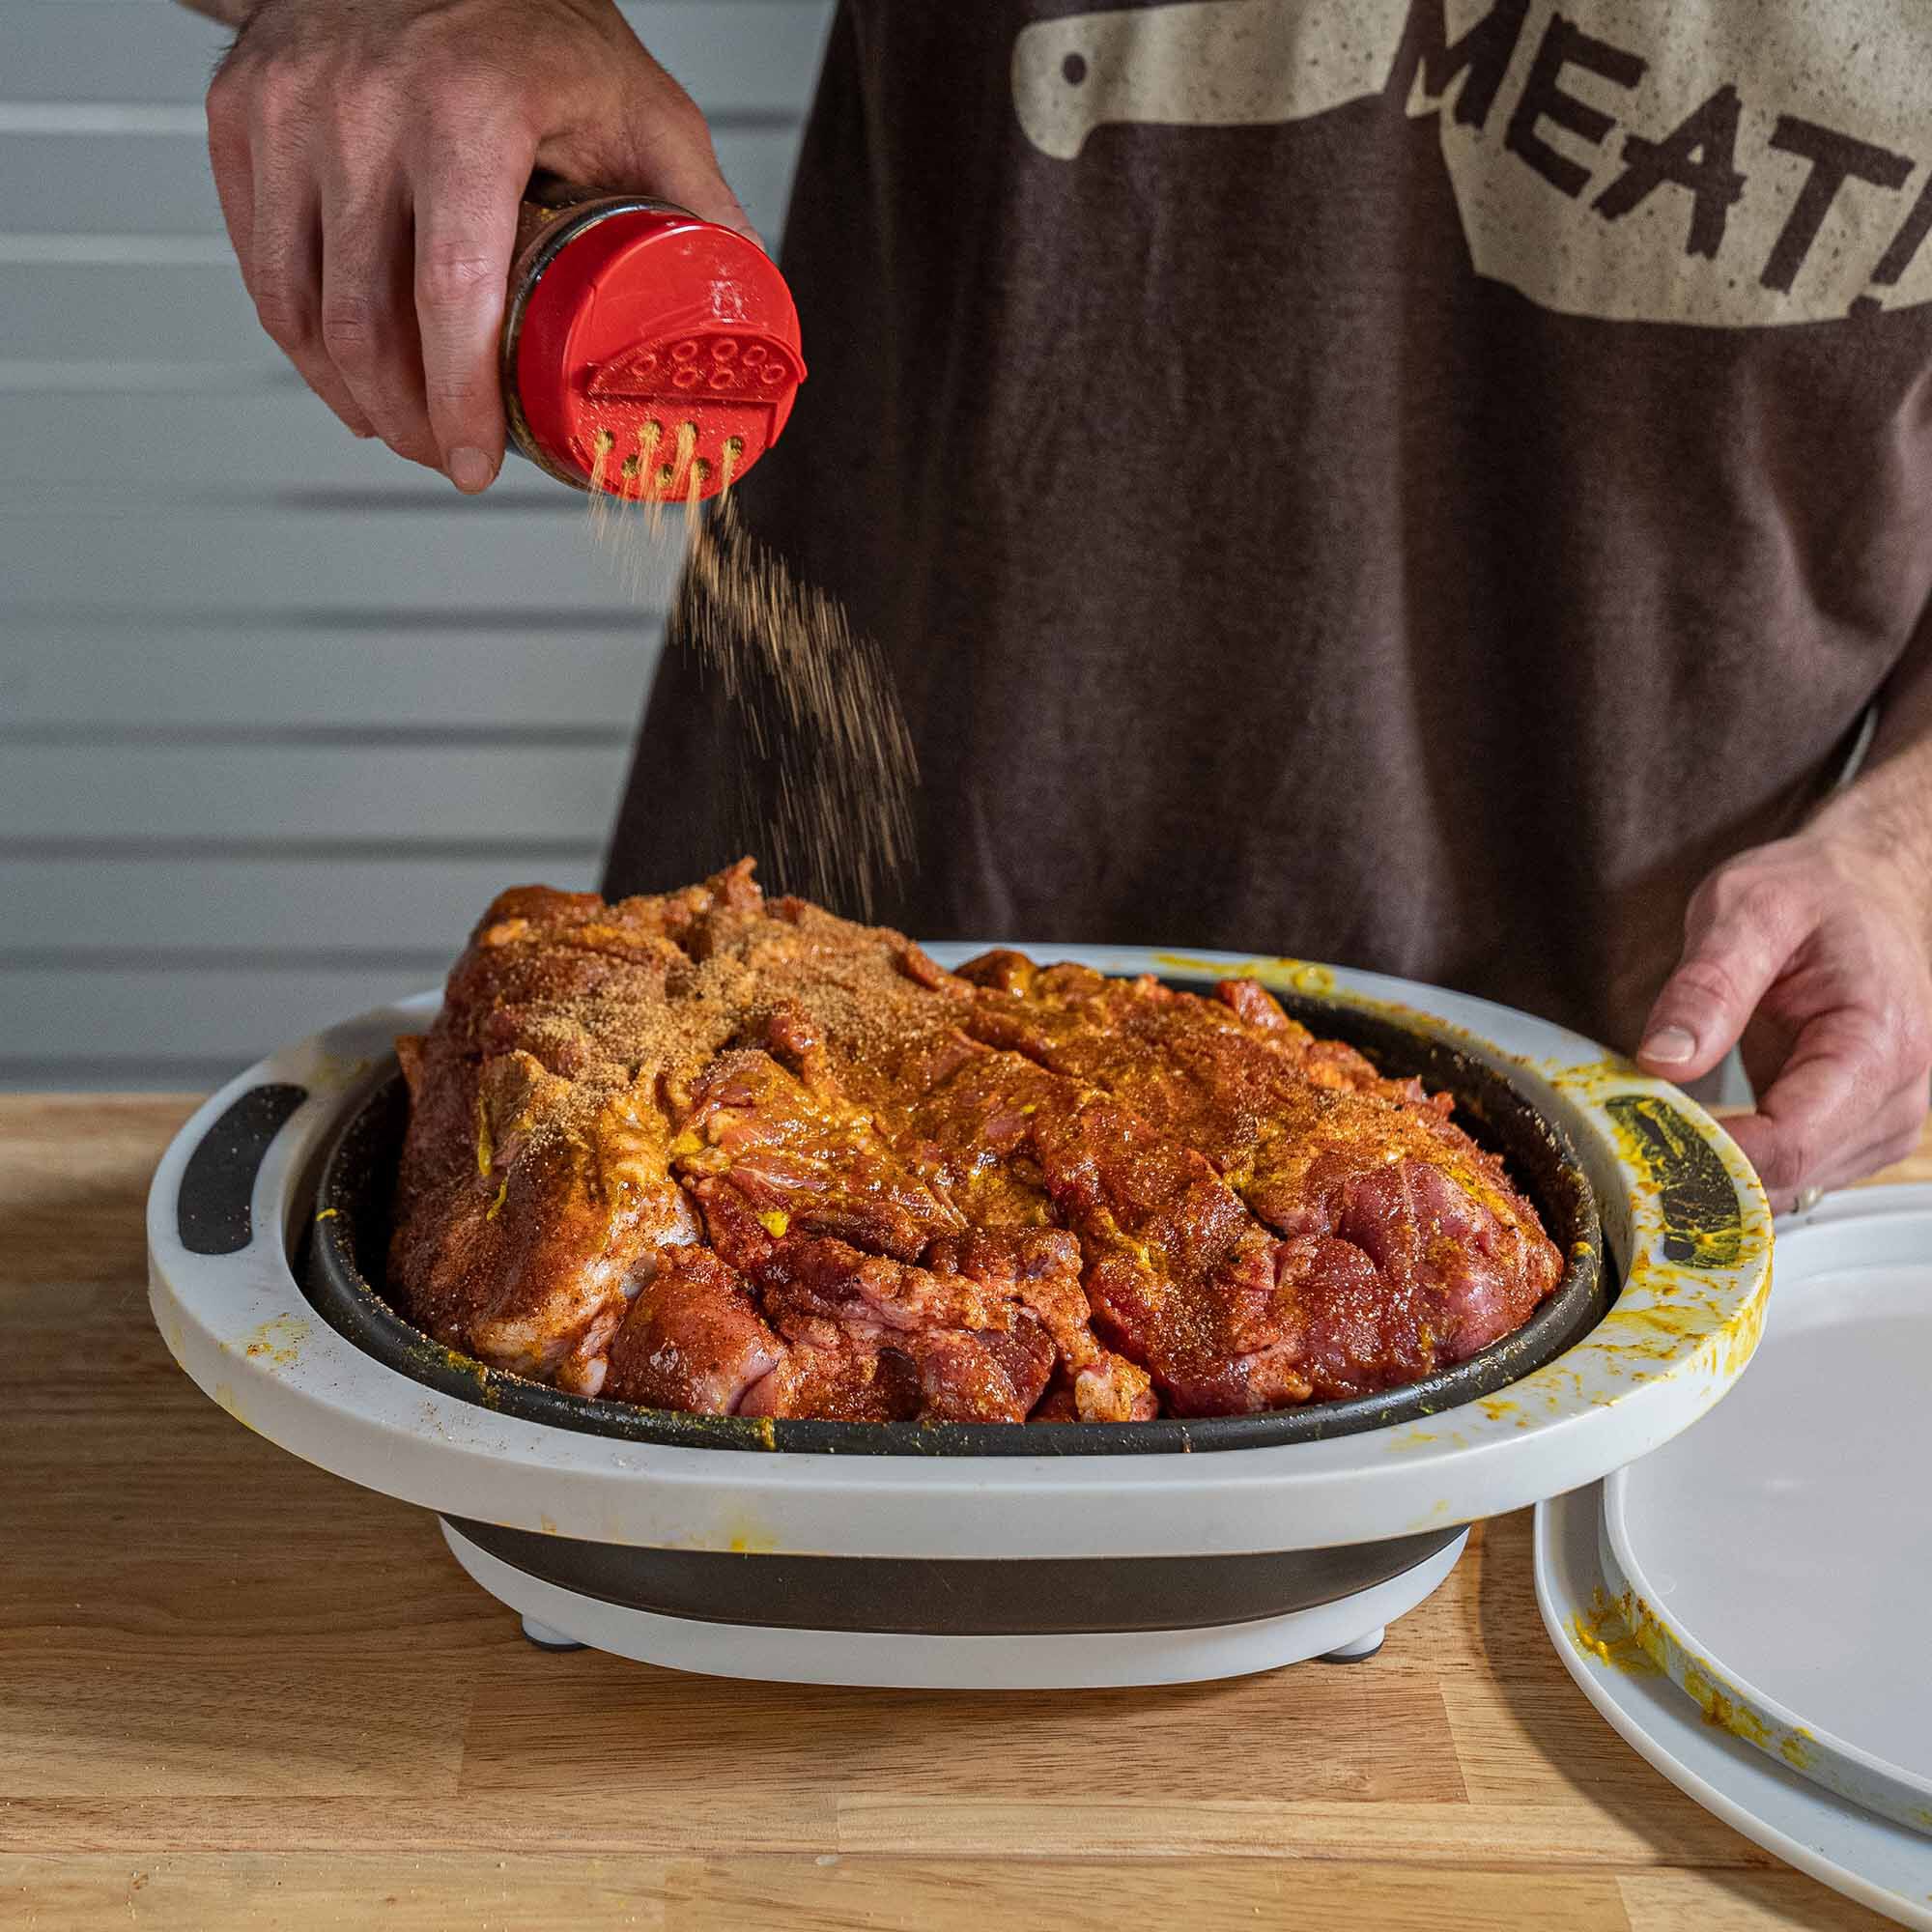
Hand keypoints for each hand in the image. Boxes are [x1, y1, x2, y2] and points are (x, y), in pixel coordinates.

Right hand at [205, 0, 753, 489]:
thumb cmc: (535, 23)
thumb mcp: (640, 105)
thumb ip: (695, 209)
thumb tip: (743, 317)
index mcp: (467, 107)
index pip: (450, 293)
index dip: (460, 401)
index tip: (477, 464)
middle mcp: (364, 104)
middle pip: (363, 321)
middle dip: (406, 420)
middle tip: (447, 458)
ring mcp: (289, 107)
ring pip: (299, 306)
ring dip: (350, 395)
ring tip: (401, 428)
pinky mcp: (241, 113)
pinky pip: (261, 264)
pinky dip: (301, 339)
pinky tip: (346, 374)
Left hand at [1636, 825, 1931, 1206]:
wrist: (1860, 885)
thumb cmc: (1809, 892)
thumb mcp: (1745, 911)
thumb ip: (1706, 987)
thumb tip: (1662, 1061)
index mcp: (1877, 1041)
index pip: (1793, 1142)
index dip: (1712, 1157)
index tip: (1642, 1140)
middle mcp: (1898, 1091)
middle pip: (1793, 1173)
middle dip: (1710, 1165)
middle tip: (1634, 1132)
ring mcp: (1886, 1116)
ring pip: (1795, 1185)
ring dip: (1726, 1168)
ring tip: (1667, 1121)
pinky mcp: (1862, 1126)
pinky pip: (1800, 1171)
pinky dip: (1747, 1160)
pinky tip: (1706, 1127)